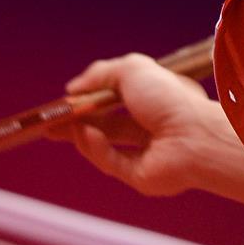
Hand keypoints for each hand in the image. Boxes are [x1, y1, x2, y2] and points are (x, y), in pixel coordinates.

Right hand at [47, 52, 212, 195]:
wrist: (193, 135)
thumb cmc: (168, 96)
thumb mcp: (132, 69)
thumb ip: (100, 74)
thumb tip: (73, 87)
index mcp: (152, 96)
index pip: (116, 96)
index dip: (92, 97)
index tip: (67, 98)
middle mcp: (149, 122)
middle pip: (106, 123)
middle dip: (77, 122)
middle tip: (50, 122)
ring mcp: (144, 150)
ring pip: (104, 144)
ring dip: (81, 135)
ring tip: (61, 127)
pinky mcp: (139, 175)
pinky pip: (111, 162)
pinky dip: (95, 148)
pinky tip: (86, 134)